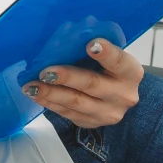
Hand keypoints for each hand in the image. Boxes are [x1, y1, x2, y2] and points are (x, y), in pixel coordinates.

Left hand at [23, 38, 141, 128]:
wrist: (119, 97)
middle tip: (45, 72)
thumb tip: (64, 39)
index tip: (90, 44)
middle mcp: (123, 95)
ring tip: (31, 86)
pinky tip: (36, 94)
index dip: (106, 53)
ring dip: (51, 93)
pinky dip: (49, 103)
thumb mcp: (111, 57)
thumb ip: (95, 50)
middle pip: (92, 84)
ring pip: (76, 103)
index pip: (119, 61)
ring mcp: (108, 113)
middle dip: (67, 77)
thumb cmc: (110, 69)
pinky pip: (67, 113)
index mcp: (131, 72)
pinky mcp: (91, 123)